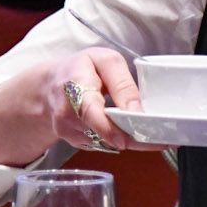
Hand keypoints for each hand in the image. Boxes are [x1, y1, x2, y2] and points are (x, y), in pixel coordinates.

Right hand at [0, 48, 159, 164]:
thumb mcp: (105, 61)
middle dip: (128, 138)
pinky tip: (129, 133)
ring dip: (128, 141)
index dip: (107, 127)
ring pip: (102, 142)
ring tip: (151, 137)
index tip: (125, 139)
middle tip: (157, 141)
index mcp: (74, 83)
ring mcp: (66, 129)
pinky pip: (100, 145)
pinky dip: (117, 141)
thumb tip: (138, 111)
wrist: (48, 86)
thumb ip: (123, 84)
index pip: (88, 110)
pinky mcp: (72, 140)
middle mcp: (66, 110)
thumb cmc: (81, 69)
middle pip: (97, 132)